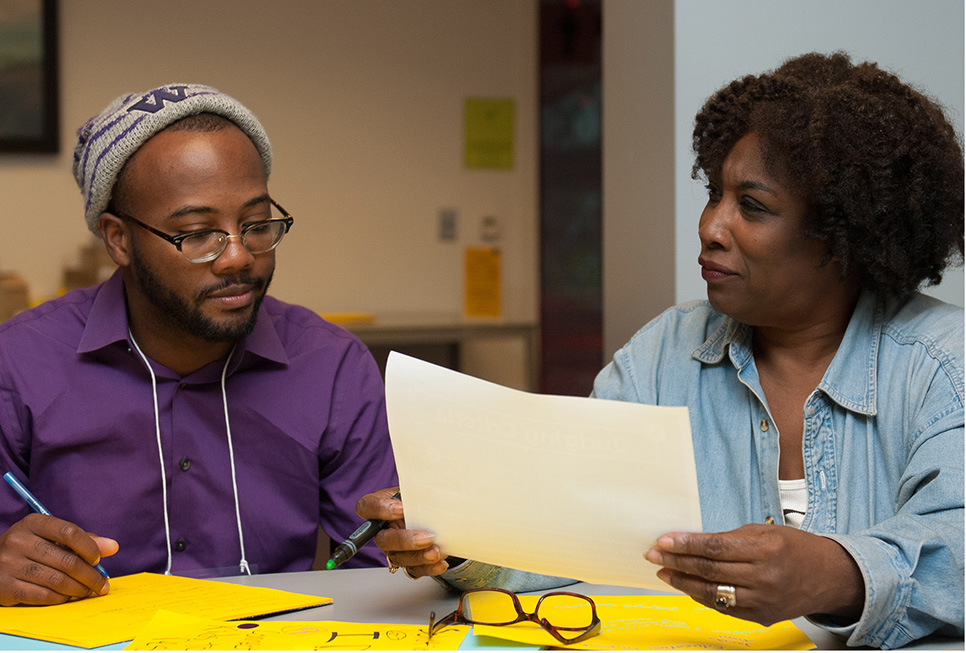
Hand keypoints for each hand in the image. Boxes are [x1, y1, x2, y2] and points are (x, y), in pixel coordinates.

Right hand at [0, 513, 117, 605]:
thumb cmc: (30, 548)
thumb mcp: (50, 537)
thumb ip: (82, 540)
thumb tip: (112, 547)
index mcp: (32, 523)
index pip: (69, 532)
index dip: (89, 547)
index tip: (98, 559)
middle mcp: (18, 541)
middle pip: (66, 560)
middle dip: (90, 575)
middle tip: (103, 584)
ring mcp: (9, 565)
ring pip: (56, 580)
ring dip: (79, 589)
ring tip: (89, 591)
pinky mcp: (5, 587)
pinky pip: (42, 596)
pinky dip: (61, 598)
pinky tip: (69, 596)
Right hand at [354, 487, 449, 578]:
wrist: (434, 513)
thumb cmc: (420, 498)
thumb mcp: (417, 489)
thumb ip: (418, 491)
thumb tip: (430, 493)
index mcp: (380, 507)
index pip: (366, 507)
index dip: (380, 509)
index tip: (401, 508)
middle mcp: (383, 529)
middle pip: (383, 539)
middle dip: (405, 540)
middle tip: (426, 537)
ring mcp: (393, 548)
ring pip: (398, 557)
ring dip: (418, 557)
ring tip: (436, 552)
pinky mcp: (406, 561)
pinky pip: (413, 569)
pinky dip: (428, 568)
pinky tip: (440, 563)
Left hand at [645, 524, 863, 625]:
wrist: (830, 578)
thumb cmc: (795, 548)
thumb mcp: (765, 532)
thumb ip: (730, 539)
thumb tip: (692, 542)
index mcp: (766, 549)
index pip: (715, 548)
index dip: (685, 545)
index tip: (663, 541)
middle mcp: (765, 577)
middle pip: (710, 570)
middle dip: (676, 562)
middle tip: (654, 555)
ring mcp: (763, 601)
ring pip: (713, 593)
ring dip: (684, 582)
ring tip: (665, 572)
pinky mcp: (762, 617)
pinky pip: (724, 608)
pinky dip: (702, 597)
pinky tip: (688, 586)